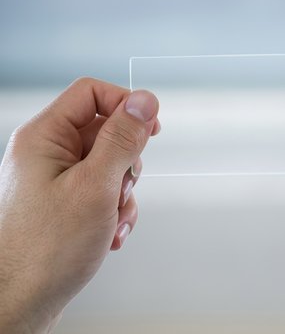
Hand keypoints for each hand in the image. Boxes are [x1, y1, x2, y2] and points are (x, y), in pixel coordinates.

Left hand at [0, 78, 159, 331]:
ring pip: (109, 164)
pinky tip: (109, 233)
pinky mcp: (65, 200)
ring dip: (123, 192)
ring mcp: (56, 178)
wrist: (21, 301)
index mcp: (44, 137)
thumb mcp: (97, 186)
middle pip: (106, 131)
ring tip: (112, 218)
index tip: (152, 127)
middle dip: (126, 161)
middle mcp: (48, 153)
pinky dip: (114, 209)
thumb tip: (145, 101)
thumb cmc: (46, 249)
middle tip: (122, 186)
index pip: (92, 93)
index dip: (126, 104)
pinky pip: (103, 189)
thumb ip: (122, 139)